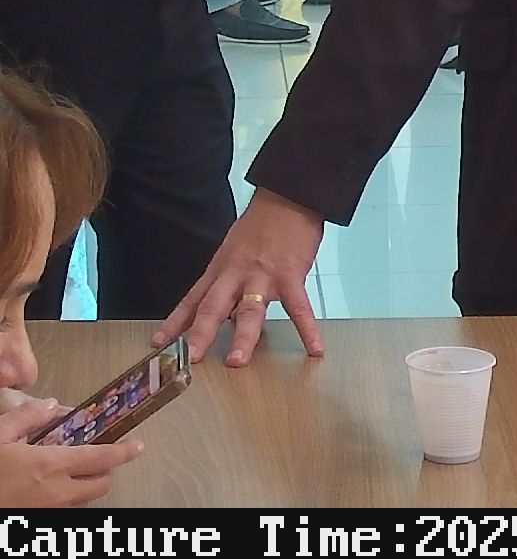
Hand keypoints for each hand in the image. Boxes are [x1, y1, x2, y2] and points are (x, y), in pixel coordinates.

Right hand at [0, 398, 139, 507]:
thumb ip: (27, 417)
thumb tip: (50, 406)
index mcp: (50, 466)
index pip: (104, 459)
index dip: (125, 452)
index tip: (137, 446)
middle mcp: (55, 494)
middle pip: (101, 486)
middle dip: (105, 472)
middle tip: (97, 458)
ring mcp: (46, 513)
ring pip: (82, 502)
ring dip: (84, 488)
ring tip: (70, 473)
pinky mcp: (36, 523)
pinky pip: (62, 512)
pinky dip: (64, 501)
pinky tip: (46, 489)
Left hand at [157, 188, 326, 367]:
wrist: (288, 197)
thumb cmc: (263, 223)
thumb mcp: (235, 250)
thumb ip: (229, 280)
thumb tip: (227, 309)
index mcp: (220, 270)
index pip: (192, 300)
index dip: (174, 323)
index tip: (158, 344)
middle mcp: (236, 275)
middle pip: (213, 307)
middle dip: (200, 334)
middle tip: (191, 358)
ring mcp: (263, 276)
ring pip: (249, 309)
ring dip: (243, 336)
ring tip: (238, 361)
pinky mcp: (291, 274)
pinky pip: (299, 306)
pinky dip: (308, 329)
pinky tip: (315, 348)